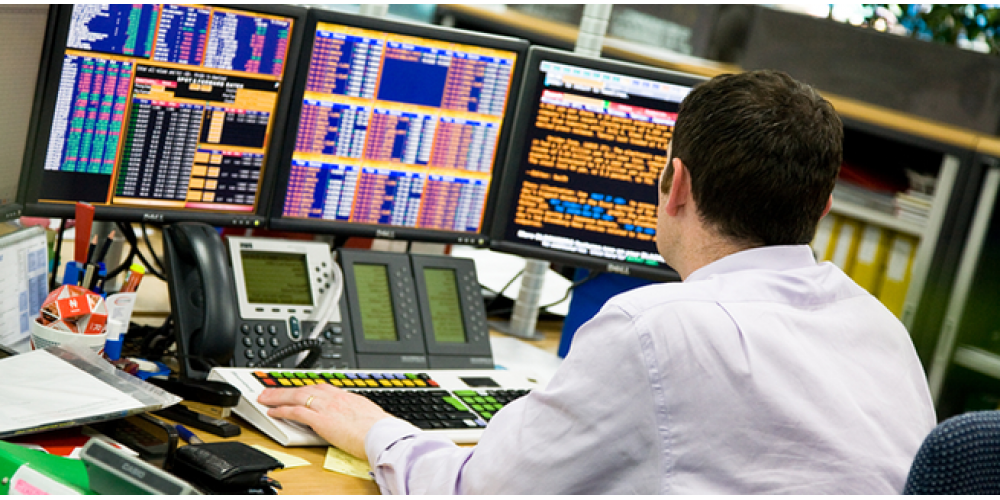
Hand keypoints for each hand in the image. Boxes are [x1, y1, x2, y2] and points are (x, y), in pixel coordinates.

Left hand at [257, 385, 391, 459]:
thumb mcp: (368, 415)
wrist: (382, 434)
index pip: (320, 387)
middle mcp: (334, 398)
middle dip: (286, 389)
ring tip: (264, 398)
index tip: (296, 387)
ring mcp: (326, 407)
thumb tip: (356, 417)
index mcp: (346, 396)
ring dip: (278, 396)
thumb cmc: (380, 429)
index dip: (305, 387)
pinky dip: (282, 410)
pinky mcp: (320, 419)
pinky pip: (296, 412)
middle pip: (305, 388)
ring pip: (296, 396)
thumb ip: (357, 413)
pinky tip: (272, 411)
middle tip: (271, 389)